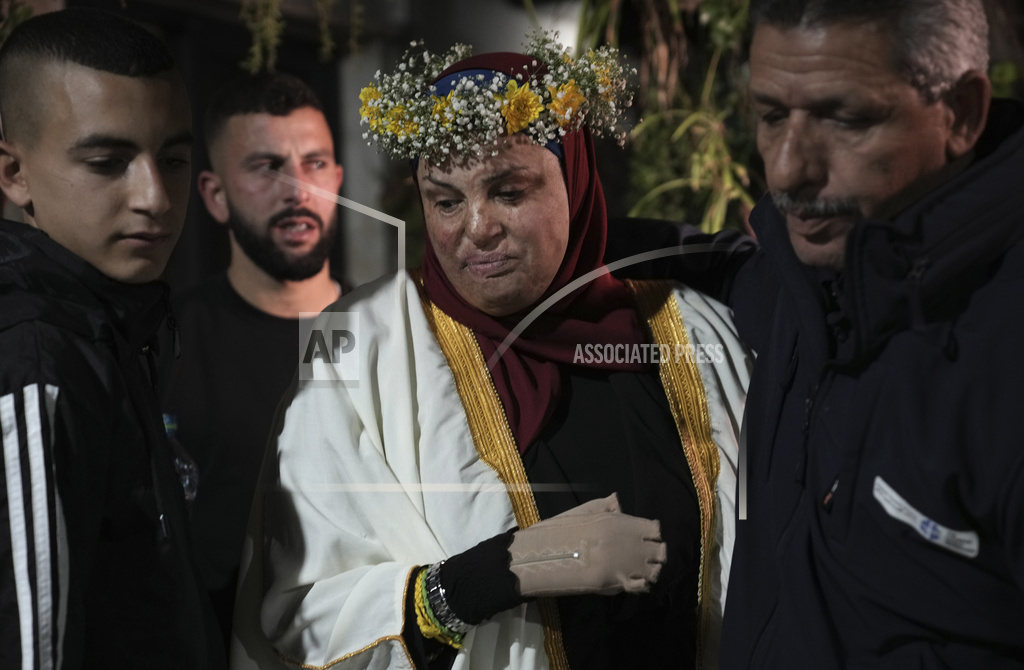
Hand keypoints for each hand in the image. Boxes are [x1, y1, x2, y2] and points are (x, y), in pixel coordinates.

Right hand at [509, 493, 665, 596]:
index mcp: (620, 523)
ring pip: (653, 570)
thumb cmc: (560, 530)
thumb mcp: (582, 512)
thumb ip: (604, 507)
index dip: (651, 533)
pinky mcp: (616, 583)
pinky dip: (640, 585)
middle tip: (646, 556)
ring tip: (641, 571)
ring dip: (650, 570)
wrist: (545, 556)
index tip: (646, 537)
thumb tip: (617, 502)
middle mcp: (627, 543)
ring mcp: (624, 565)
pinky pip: (640, 586)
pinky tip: (633, 582)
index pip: (653, 529)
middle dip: (655, 553)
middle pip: (658, 551)